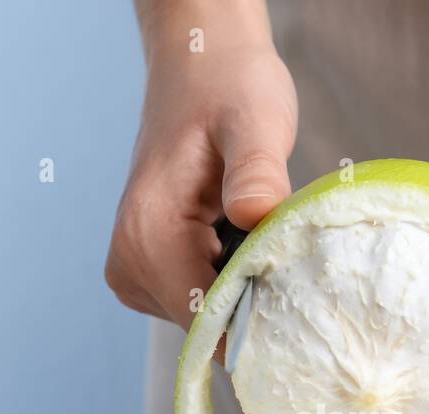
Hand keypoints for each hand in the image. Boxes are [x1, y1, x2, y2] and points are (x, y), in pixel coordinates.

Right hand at [105, 11, 295, 329]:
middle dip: (257, 301)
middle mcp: (129, 265)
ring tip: (261, 236)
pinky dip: (234, 283)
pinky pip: (204, 305)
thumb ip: (257, 170)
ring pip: (210, 321)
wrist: (200, 71)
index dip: (261, 318)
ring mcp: (134, 275)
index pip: (208, 322)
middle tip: (286, 249)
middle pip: (210, 327)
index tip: (298, 291)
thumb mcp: (256, 120)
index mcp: (147, 235)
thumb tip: (255, 214)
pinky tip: (245, 243)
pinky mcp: (149, 276)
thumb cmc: (229, 90)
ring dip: (247, 291)